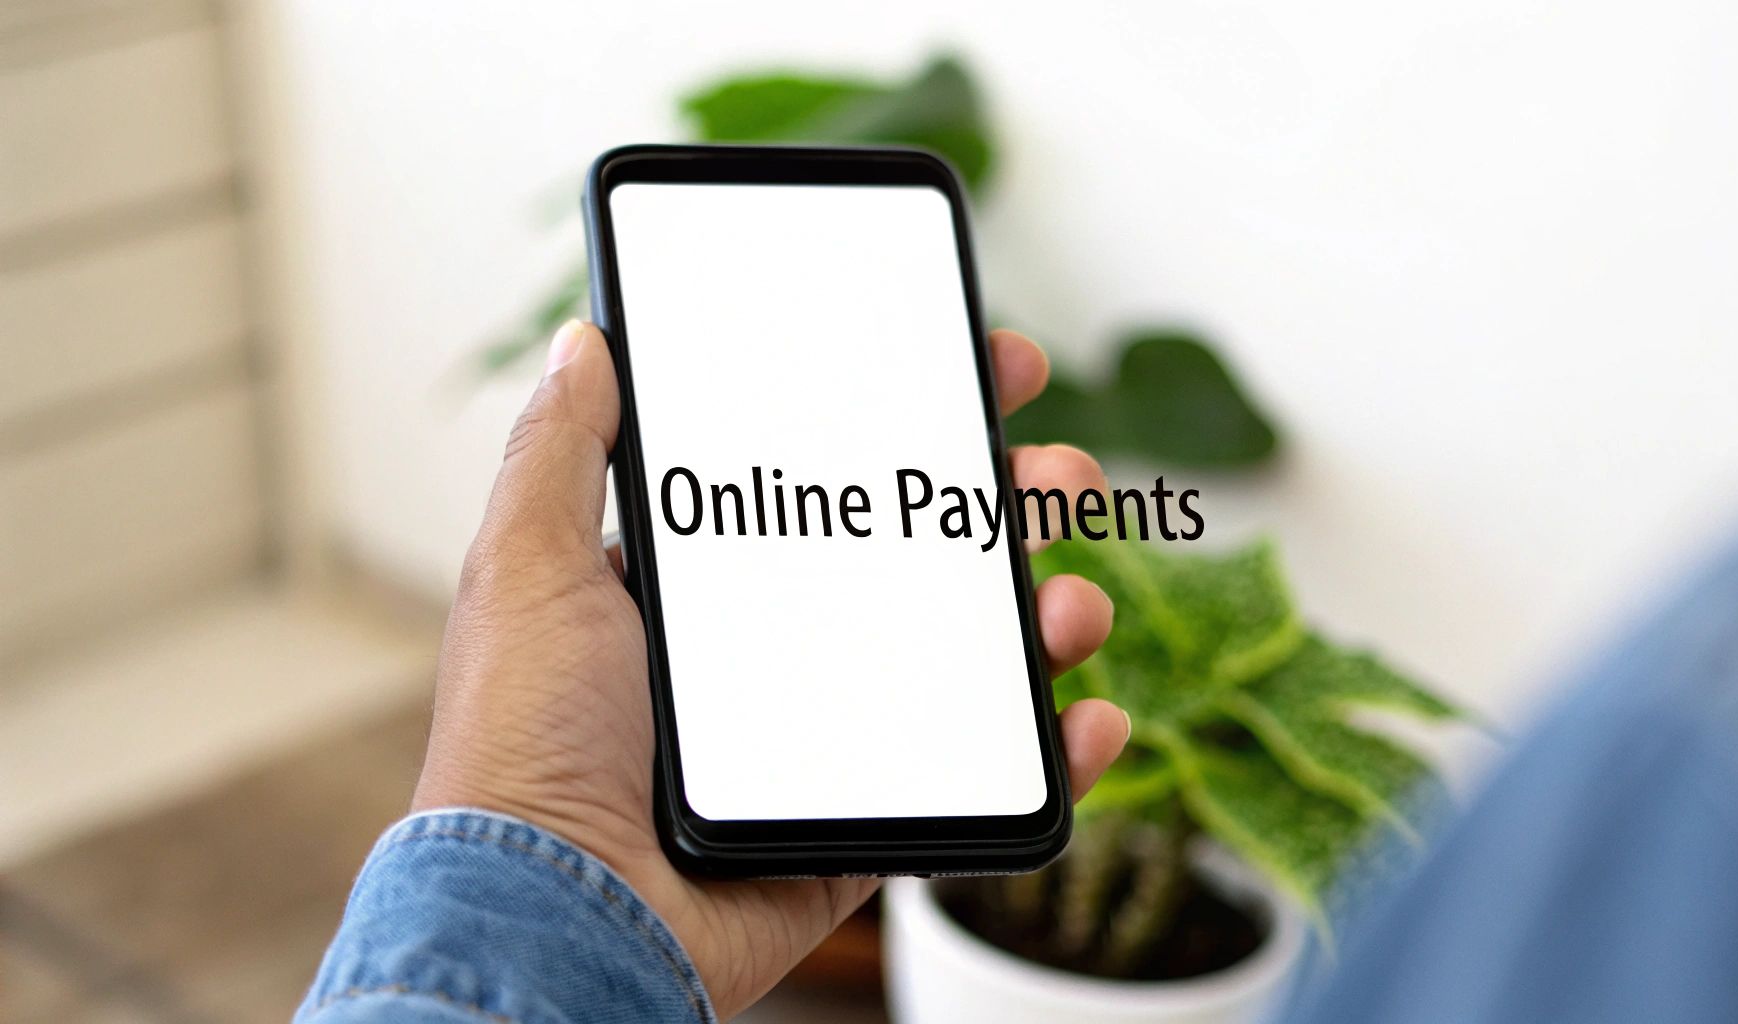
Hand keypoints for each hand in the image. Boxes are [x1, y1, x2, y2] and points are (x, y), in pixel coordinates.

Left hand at [413, 320, 1129, 1016]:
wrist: (563, 913)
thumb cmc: (523, 748)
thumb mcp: (528, 572)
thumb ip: (560, 455)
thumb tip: (585, 343)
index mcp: (714, 584)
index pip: (832, 476)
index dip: (912, 418)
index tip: (979, 369)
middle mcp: (782, 648)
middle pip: (926, 553)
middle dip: (1007, 498)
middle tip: (1051, 472)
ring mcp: (833, 734)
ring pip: (974, 655)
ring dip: (1046, 609)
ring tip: (1066, 600)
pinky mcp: (868, 819)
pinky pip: (985, 778)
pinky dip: (1056, 750)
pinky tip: (1085, 716)